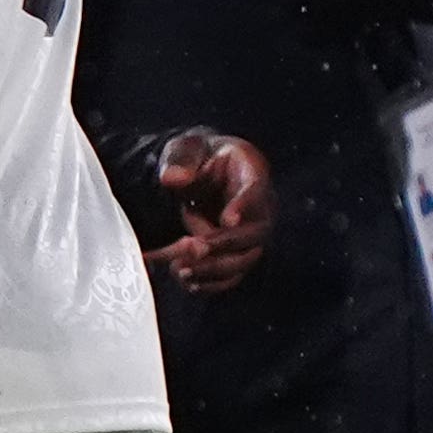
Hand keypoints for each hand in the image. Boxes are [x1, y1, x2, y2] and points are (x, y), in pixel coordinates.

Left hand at [146, 130, 273, 291]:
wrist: (199, 175)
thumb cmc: (198, 157)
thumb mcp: (186, 149)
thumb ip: (180, 160)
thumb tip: (172, 178)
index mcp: (251, 174)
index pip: (255, 192)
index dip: (244, 206)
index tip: (227, 219)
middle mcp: (260, 208)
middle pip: (253, 233)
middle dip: (221, 244)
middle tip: (189, 246)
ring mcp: (251, 235)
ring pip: (243, 260)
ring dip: (213, 268)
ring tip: (180, 269)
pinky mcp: (237, 254)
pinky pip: (231, 276)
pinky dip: (210, 283)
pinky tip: (186, 281)